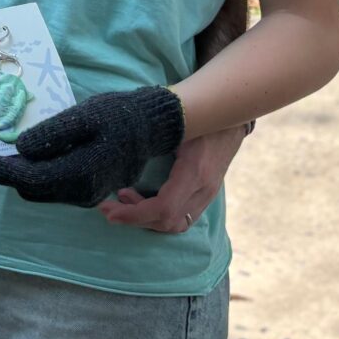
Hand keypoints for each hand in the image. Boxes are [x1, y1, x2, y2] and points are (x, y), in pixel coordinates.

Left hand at [0, 86, 184, 205]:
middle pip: (32, 189)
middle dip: (8, 175)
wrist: (150, 128)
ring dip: (22, 177)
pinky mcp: (89, 192)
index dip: (0, 173)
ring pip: (42, 192)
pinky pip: (55, 189)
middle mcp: (82, 192)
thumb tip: (21, 148)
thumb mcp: (85, 115)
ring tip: (4, 157)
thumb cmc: (117, 116)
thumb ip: (53, 132)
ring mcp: (87, 196)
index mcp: (81, 172)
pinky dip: (39, 177)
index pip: (30, 179)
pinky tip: (31, 159)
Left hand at [97, 123, 245, 232]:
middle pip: (168, 222)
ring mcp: (207, 194)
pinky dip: (157, 214)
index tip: (108, 209)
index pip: (163, 208)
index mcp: (194, 172)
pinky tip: (139, 199)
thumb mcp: (174, 124)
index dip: (134, 214)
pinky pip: (181, 216)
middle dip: (134, 219)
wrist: (232, 116)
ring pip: (175, 224)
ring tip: (121, 199)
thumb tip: (114, 146)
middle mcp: (203, 189)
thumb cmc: (198, 115)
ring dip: (145, 218)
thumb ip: (148, 137)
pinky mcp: (205, 194)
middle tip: (106, 206)